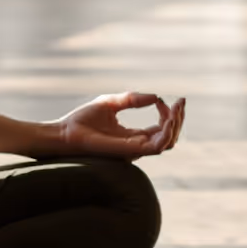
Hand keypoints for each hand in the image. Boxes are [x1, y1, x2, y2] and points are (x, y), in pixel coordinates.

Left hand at [57, 92, 184, 160]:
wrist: (65, 132)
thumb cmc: (82, 120)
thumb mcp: (111, 103)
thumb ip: (132, 100)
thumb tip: (156, 96)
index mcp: (133, 136)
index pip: (161, 129)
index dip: (168, 114)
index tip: (166, 100)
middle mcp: (136, 145)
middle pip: (168, 137)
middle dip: (179, 120)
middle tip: (182, 103)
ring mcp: (133, 150)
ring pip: (166, 143)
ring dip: (175, 126)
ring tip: (176, 109)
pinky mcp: (128, 151)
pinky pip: (155, 147)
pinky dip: (166, 133)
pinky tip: (168, 118)